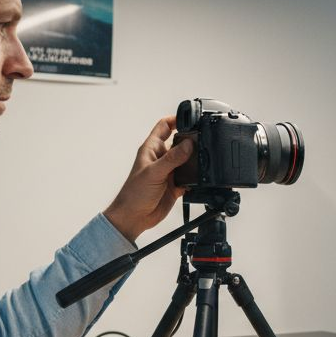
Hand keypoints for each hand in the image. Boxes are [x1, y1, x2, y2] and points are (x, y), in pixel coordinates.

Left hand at [104, 116, 192, 241]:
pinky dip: (195, 178)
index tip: (190, 119)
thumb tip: (188, 144)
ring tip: (201, 160)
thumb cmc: (134, 193)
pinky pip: (189, 178)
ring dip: (194, 160)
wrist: (134, 217)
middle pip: (179, 142)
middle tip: (201, 141)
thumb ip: (172, 158)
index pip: (164, 126)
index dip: (176, 119)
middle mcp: (161, 158)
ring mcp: (169, 171)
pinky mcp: (175, 185)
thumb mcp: (154, 172)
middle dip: (191, 140)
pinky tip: (198, 179)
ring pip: (186, 160)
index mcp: (151, 149)